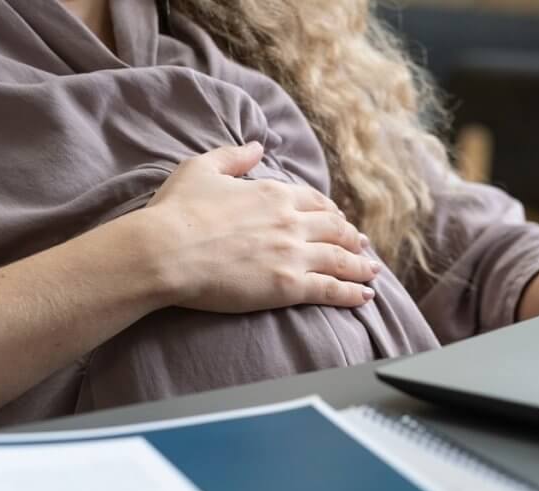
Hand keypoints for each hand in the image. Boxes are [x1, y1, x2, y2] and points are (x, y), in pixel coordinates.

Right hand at [142, 142, 379, 312]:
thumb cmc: (176, 211)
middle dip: (351, 237)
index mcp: (273, 192)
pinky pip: (331, 289)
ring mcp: (292, 254)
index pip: (314, 201)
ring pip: (340, 259)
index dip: (330, 212)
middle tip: (362, 246)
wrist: (165, 251)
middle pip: (334, 229)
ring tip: (372, 271)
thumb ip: (234, 156)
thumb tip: (258, 145)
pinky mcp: (288, 285)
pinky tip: (366, 296)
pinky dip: (353, 292)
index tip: (338, 219)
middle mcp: (290, 220)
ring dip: (360, 265)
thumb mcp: (202, 168)